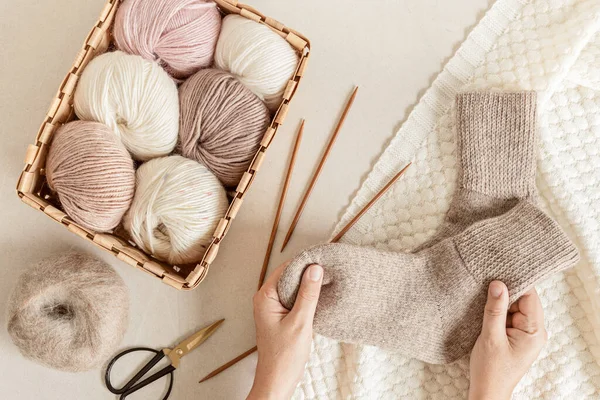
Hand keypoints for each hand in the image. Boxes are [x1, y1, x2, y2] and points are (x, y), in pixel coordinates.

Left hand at [247, 262, 322, 399]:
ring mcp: (271, 308)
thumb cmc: (285, 356)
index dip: (304, 262)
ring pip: (291, 288)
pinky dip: (305, 296)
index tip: (322, 258)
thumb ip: (308, 294)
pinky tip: (319, 297)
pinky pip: (292, 299)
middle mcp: (265, 299)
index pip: (285, 269)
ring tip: (327, 279)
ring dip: (307, 285)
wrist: (277, 381)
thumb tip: (315, 268)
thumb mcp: (300, 322)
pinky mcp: (279, 316)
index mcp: (265, 297)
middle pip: (288, 276)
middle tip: (328, 268)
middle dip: (306, 272)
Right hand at [468, 281, 546, 399]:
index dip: (516, 282)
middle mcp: (535, 331)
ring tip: (482, 296)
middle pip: (523, 300)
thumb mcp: (491, 337)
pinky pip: (509, 316)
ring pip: (514, 306)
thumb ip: (495, 309)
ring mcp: (526, 334)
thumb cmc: (490, 370)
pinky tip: (485, 308)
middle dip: (506, 292)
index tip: (498, 271)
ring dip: (499, 302)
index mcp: (535, 332)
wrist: (487, 392)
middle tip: (485, 282)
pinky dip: (498, 311)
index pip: (530, 297)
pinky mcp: (516, 336)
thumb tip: (498, 284)